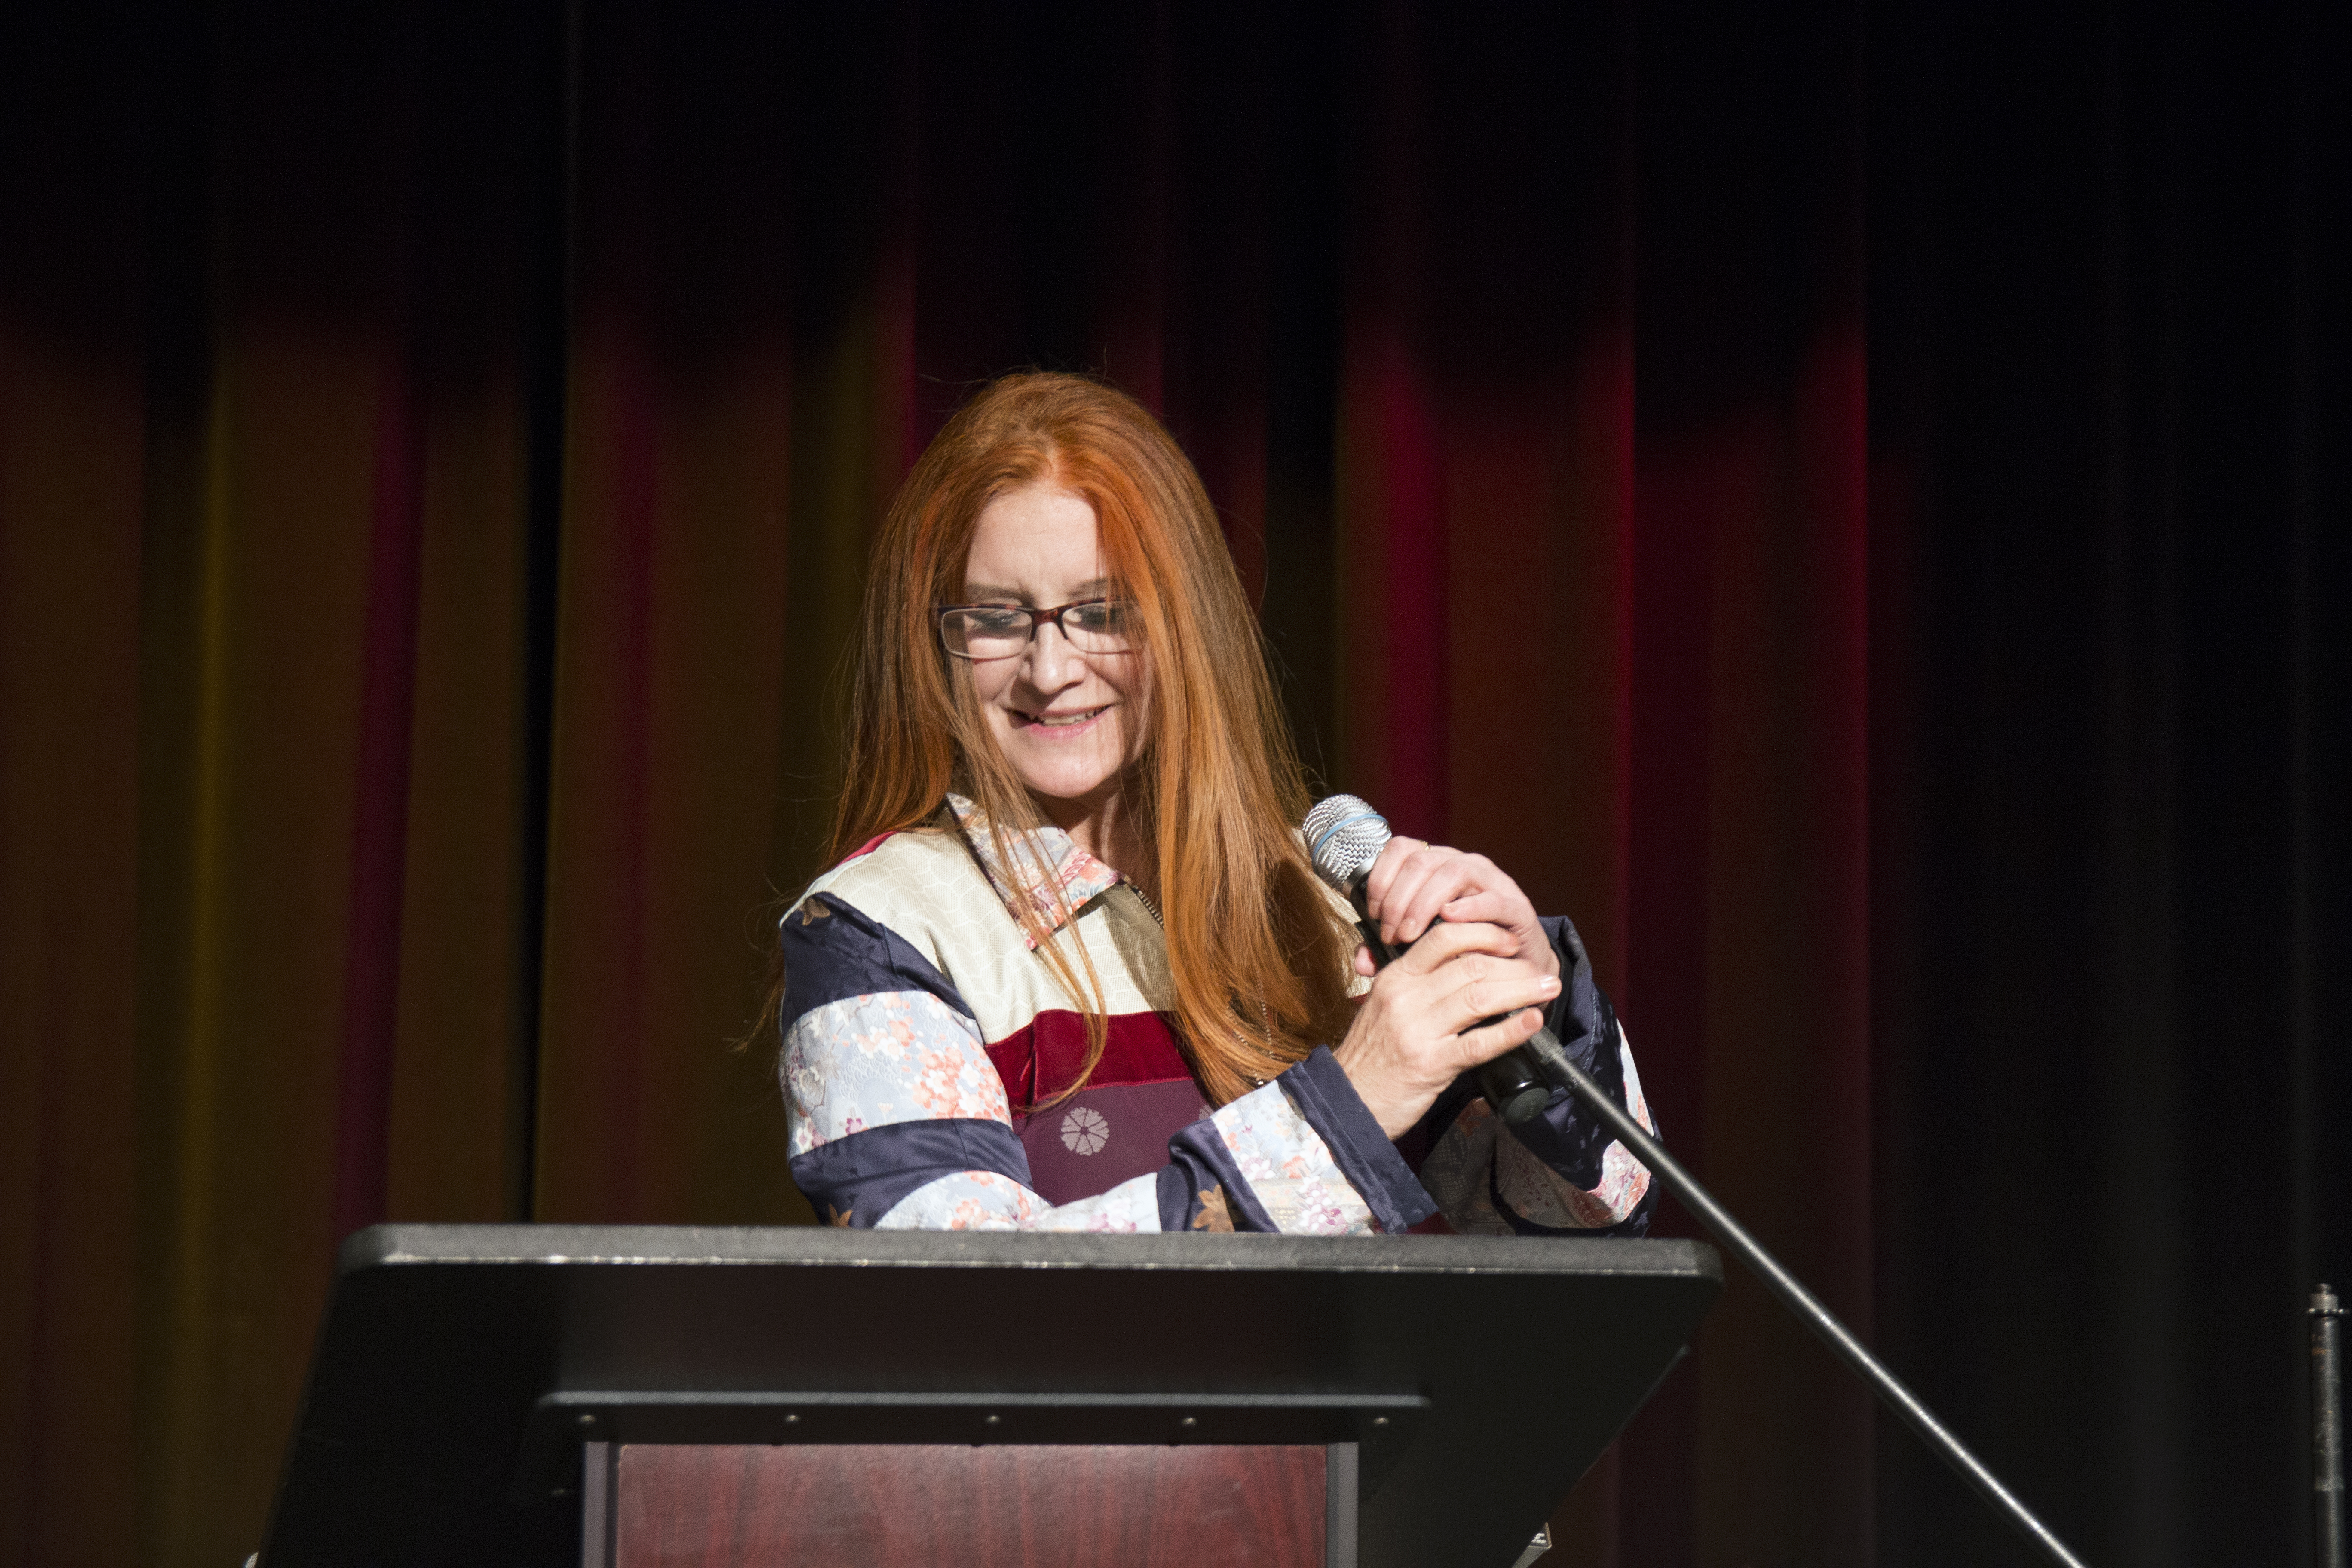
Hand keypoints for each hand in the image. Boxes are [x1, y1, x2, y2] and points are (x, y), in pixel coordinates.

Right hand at [1332, 920, 1560, 1138]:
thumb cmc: (1369, 1057)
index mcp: (1395, 978)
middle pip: (1470, 964)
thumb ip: (1416, 985)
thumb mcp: (1383, 1007)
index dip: (1483, 933)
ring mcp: (1418, 1030)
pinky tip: (1532, 1022)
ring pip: (1480, 997)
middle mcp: (1406, 997)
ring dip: (1522, 989)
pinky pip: (1479, 1043)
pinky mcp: (1431, 1064)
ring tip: (1547, 989)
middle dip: (1514, 964)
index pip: (1443, 937)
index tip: (1508, 941)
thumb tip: (1463, 968)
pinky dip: (1511, 1031)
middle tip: (1540, 970)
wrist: (1346, 1101)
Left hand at [1362, 837, 1559, 980]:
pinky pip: (1491, 897)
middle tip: (1390, 934)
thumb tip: (1361, 961)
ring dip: (1423, 903)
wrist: (1516, 966)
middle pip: (1420, 862)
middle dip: (1397, 898)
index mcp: (1436, 865)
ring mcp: (1491, 881)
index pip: (1402, 848)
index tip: (1373, 913)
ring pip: (1451, 872)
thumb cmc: (1463, 950)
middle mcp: (1462, 864)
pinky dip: (1468, 907)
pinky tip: (1449, 919)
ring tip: (1410, 934)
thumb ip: (1388, 949)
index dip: (1381, 877)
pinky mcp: (1515, 905)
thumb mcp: (1420, 946)